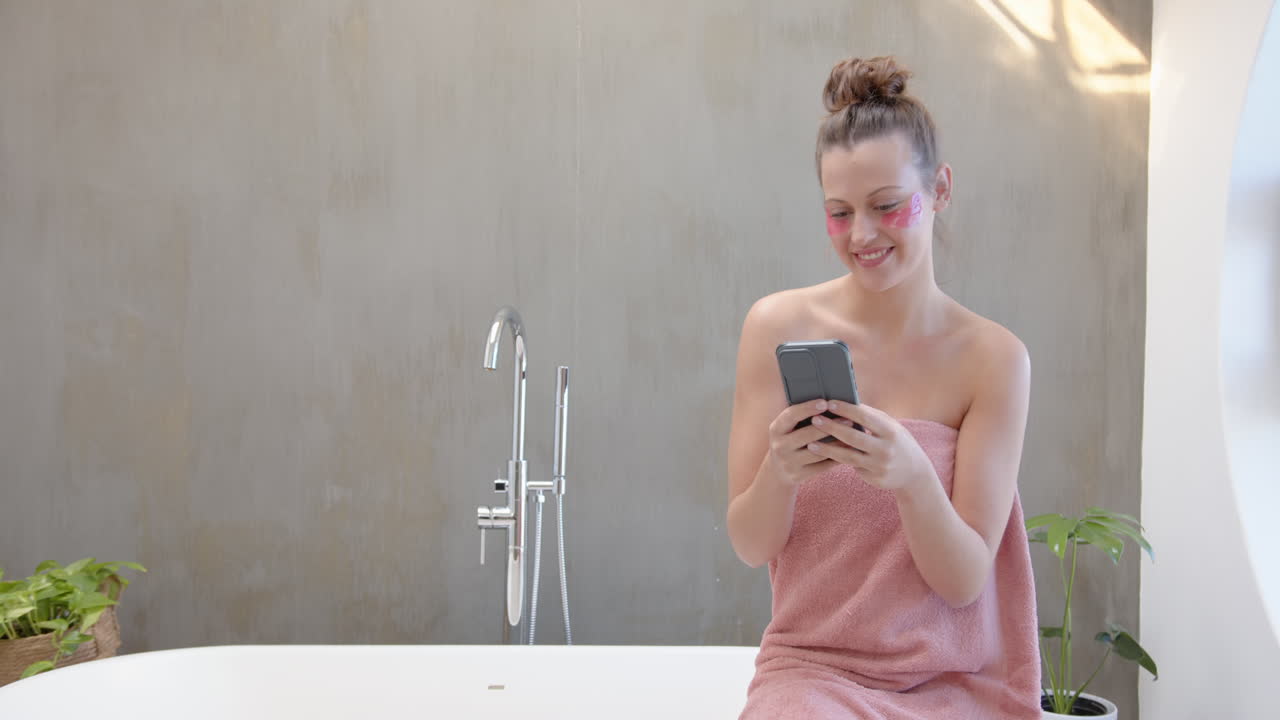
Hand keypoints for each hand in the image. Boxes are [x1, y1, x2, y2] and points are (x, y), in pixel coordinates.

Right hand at [765, 399, 859, 486]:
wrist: (778, 471)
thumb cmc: (790, 440)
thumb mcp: (787, 428)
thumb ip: (800, 417)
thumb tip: (827, 402)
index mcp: (776, 429)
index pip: (791, 415)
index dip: (807, 408)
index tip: (825, 402)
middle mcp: (779, 446)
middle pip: (807, 435)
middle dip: (830, 426)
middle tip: (849, 418)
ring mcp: (788, 462)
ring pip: (818, 452)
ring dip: (837, 443)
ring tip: (853, 435)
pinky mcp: (798, 475)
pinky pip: (822, 466)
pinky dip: (837, 457)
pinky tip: (848, 450)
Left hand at [804, 401, 933, 491]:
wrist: (914, 472)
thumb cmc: (896, 441)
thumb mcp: (890, 427)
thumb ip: (870, 417)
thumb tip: (845, 403)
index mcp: (891, 431)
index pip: (865, 418)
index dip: (846, 409)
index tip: (829, 403)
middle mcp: (886, 449)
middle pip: (853, 437)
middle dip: (831, 428)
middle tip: (814, 420)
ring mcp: (880, 466)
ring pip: (848, 457)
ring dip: (827, 450)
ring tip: (811, 444)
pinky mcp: (875, 479)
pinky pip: (853, 468)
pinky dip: (838, 461)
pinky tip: (823, 456)